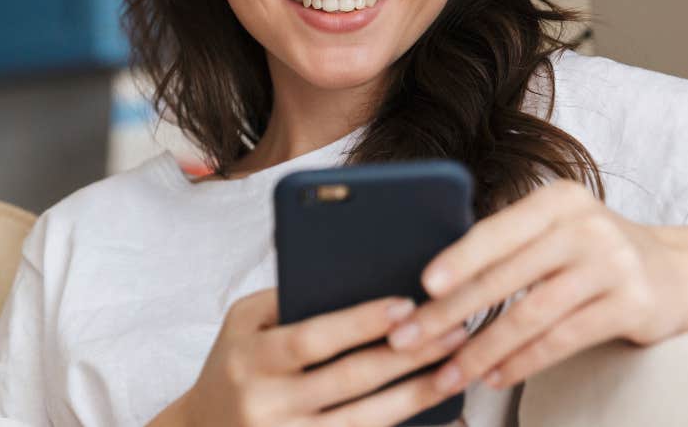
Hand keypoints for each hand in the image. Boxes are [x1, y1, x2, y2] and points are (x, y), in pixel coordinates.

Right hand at [173, 287, 469, 426]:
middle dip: (407, 354)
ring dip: (416, 394)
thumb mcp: (241, 322)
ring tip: (455, 369)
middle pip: (349, 380)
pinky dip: (400, 426)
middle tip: (453, 330)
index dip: (360, 323)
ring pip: (364, 420)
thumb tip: (349, 277)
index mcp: (251, 359)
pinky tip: (435, 409)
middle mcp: (267, 403)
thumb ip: (285, 298)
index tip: (405, 305)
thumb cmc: (233, 363)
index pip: (312, 339)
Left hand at [385, 180, 687, 393]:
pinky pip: (563, 339)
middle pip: (506, 275)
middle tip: (411, 339)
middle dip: (451, 313)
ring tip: (449, 373)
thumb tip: (432, 281)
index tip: (423, 286)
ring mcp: (613, 265)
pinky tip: (495, 376)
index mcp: (558, 199)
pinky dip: (523, 362)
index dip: (459, 259)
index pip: (496, 231)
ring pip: (531, 314)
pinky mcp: (633, 304)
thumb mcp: (557, 230)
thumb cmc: (596, 253)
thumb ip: (509, 243)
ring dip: (482, 349)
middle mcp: (586, 226)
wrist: (681, 272)